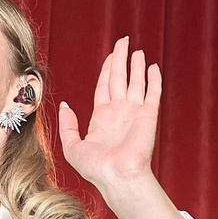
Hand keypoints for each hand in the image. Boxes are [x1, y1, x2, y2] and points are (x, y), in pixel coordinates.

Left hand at [58, 37, 182, 218]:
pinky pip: (151, 93)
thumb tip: (64, 106)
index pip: (104, 86)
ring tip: (138, 50)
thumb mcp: (72, 146)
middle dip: (121, 59)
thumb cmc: (96, 168)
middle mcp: (119, 112)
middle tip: (124, 41)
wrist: (117, 177)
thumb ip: (67, 125)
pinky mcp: (147, 116)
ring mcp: (134, 113)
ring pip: (136, 82)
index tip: (111, 55)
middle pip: (119, 78)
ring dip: (137, 66)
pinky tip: (153, 67)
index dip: (107, 69)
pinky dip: (153, 80)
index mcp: (102, 117)